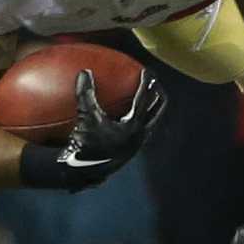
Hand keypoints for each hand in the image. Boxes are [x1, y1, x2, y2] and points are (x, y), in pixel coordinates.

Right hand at [30, 71, 166, 191]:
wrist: (85, 171)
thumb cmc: (86, 144)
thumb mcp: (86, 116)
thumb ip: (86, 93)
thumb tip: (84, 72)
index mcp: (133, 125)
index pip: (143, 99)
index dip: (145, 84)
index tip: (147, 72)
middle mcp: (139, 135)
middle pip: (156, 111)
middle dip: (158, 97)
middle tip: (157, 84)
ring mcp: (137, 145)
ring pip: (152, 123)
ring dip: (153, 110)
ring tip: (152, 100)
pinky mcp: (130, 152)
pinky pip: (142, 132)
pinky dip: (142, 122)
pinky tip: (134, 120)